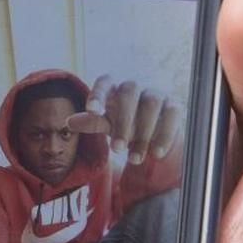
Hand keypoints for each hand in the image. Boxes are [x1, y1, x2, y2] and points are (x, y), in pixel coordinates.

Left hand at [65, 75, 181, 164]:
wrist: (153, 130)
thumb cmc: (123, 123)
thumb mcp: (106, 123)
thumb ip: (91, 122)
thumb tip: (69, 122)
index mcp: (114, 88)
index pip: (104, 83)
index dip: (97, 94)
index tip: (91, 109)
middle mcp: (135, 85)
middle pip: (129, 93)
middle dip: (123, 123)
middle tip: (117, 150)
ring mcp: (155, 93)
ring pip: (151, 104)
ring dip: (143, 134)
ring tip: (134, 159)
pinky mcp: (173, 105)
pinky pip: (171, 114)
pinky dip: (164, 135)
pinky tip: (156, 154)